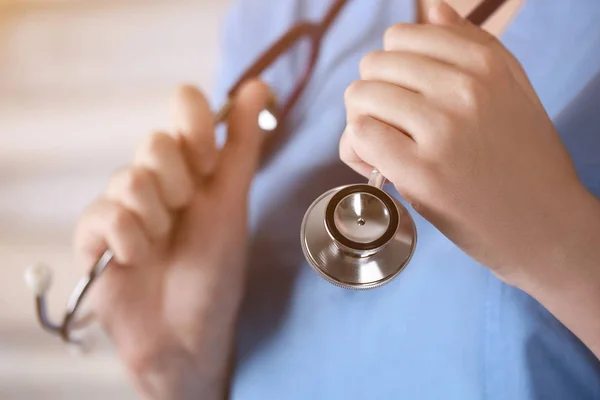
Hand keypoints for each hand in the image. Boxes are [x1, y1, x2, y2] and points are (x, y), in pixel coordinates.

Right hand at [73, 80, 270, 398]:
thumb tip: (260, 85)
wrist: (189, 332)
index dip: (195, 122)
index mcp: (192, 167)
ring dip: (157, 219)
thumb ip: (243, 145)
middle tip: (185, 215)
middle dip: (180, 186)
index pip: (184, 105)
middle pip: (156, 141)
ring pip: (129, 178)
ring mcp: (122, 205)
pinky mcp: (93, 235)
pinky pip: (105, 215)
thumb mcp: (233, 202)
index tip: (209, 159)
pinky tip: (137, 260)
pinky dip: (130, 241)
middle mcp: (155, 178)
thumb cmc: (215, 270)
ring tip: (162, 246)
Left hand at [340, 2, 590, 284]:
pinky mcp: (422, 172)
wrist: (547, 228)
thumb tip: (430, 7)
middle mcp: (464, 88)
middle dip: (374, 97)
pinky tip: (381, 170)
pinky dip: (358, 153)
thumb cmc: (523, 160)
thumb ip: (469, 44)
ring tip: (387, 151)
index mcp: (485, 63)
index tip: (407, 100)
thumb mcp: (509, 90)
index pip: (401, 36)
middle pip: (373, 66)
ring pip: (359, 97)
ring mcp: (442, 129)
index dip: (393, 70)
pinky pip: (358, 135)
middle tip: (395, 130)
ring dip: (362, 125)